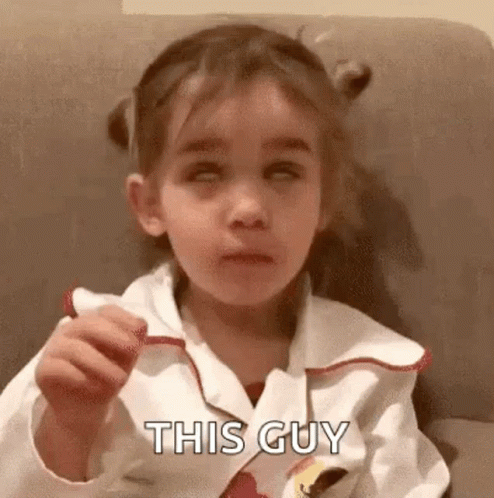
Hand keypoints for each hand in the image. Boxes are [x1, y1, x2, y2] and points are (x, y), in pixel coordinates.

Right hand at [35, 304, 146, 435]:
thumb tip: (141, 325)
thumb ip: (135, 339)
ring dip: (102, 364)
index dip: (125, 319)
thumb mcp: (127, 357)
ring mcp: (54, 347)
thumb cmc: (108, 374)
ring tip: (120, 380)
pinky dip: (81, 378)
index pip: (107, 311)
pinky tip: (95, 387)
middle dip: (115, 335)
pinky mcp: (43, 369)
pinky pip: (60, 369)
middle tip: (133, 351)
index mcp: (93, 321)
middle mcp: (71, 328)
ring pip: (76, 348)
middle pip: (91, 323)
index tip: (138, 336)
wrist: (87, 408)